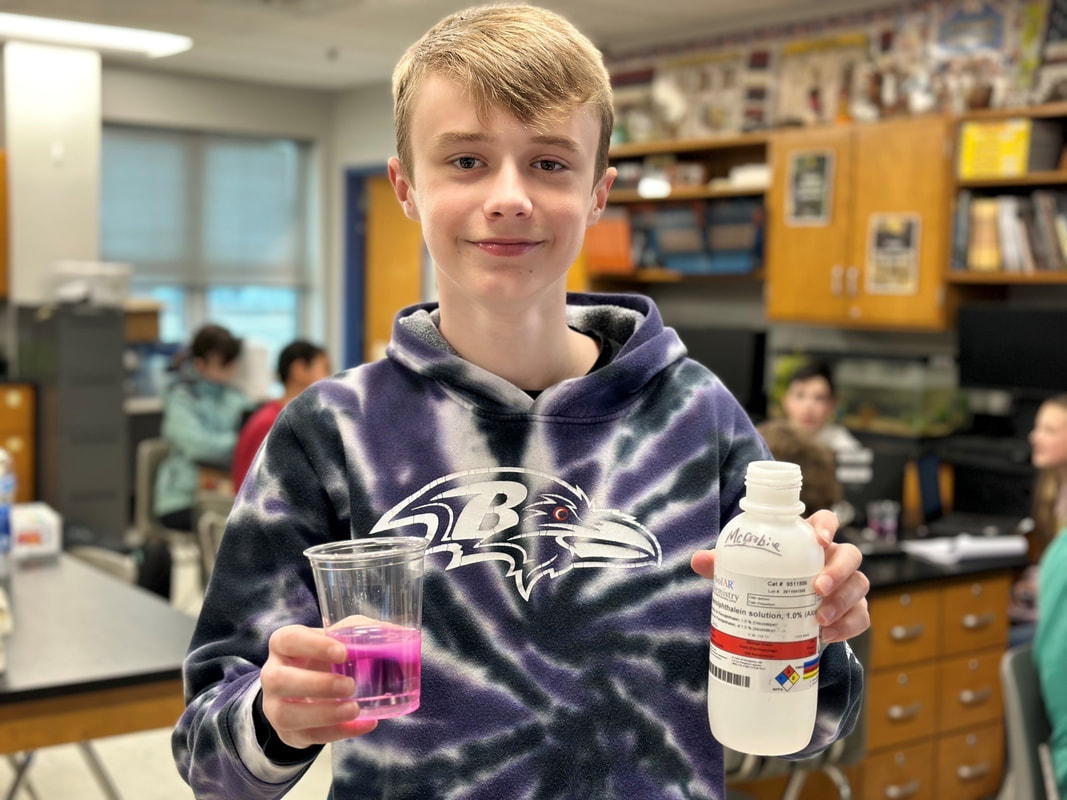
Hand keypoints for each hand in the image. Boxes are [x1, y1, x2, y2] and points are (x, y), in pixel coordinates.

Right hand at [260, 624, 377, 749]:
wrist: (307, 690)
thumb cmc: (324, 657)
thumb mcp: (338, 639)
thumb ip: (359, 633)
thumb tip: (393, 633)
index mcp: (283, 645)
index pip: (288, 640)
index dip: (313, 645)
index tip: (342, 652)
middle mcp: (272, 675)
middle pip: (278, 680)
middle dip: (316, 684)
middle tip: (350, 685)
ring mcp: (275, 706)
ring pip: (285, 715)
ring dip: (323, 714)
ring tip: (354, 709)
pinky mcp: (288, 732)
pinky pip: (308, 736)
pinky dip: (338, 732)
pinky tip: (362, 724)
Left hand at [690, 508, 869, 644]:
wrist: (782, 617)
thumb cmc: (766, 581)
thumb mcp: (745, 571)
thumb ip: (724, 563)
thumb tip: (696, 560)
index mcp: (808, 542)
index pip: (826, 521)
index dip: (828, 526)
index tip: (820, 539)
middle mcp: (832, 560)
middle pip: (851, 555)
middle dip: (838, 571)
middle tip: (817, 588)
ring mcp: (846, 586)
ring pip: (860, 585)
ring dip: (843, 602)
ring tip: (818, 620)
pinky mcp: (852, 612)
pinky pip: (861, 617)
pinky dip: (847, 626)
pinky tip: (826, 636)